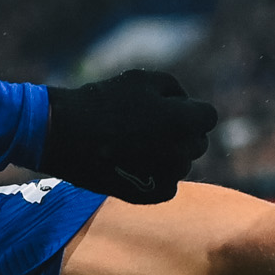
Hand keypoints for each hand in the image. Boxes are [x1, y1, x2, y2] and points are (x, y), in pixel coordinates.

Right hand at [40, 68, 216, 204]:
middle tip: (149, 127)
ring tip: (135, 145)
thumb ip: (175, 90)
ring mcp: (168, 176)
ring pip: (181, 163)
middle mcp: (183, 151)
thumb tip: (186, 105)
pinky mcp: (152, 195)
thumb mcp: (141, 79)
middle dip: (182, 134)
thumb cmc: (104, 102)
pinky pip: (167, 184)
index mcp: (185, 121)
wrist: (66, 135)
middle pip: (197, 142)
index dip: (189, 111)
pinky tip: (132, 164)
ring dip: (168, 154)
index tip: (169, 110)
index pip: (208, 117)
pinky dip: (155, 175)